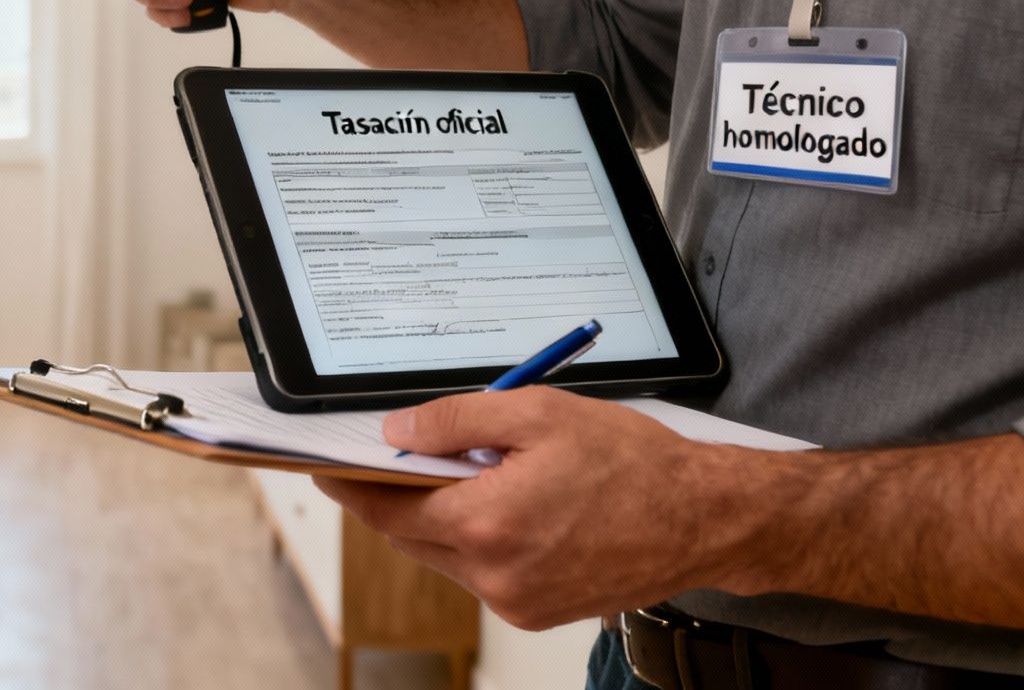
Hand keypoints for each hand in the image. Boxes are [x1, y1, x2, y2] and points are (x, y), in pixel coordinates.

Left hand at [314, 388, 764, 630]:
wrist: (704, 518)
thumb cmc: (634, 463)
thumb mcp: (536, 414)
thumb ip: (456, 421)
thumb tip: (398, 431)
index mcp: (487, 524)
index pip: (388, 508)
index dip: (351, 484)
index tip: (323, 466)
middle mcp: (495, 575)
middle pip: (411, 535)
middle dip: (395, 496)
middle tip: (390, 457)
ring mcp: (516, 601)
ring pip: (444, 556)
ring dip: (438, 517)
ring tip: (459, 471)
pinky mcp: (537, 612)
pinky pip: (480, 574)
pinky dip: (474, 539)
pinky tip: (496, 503)